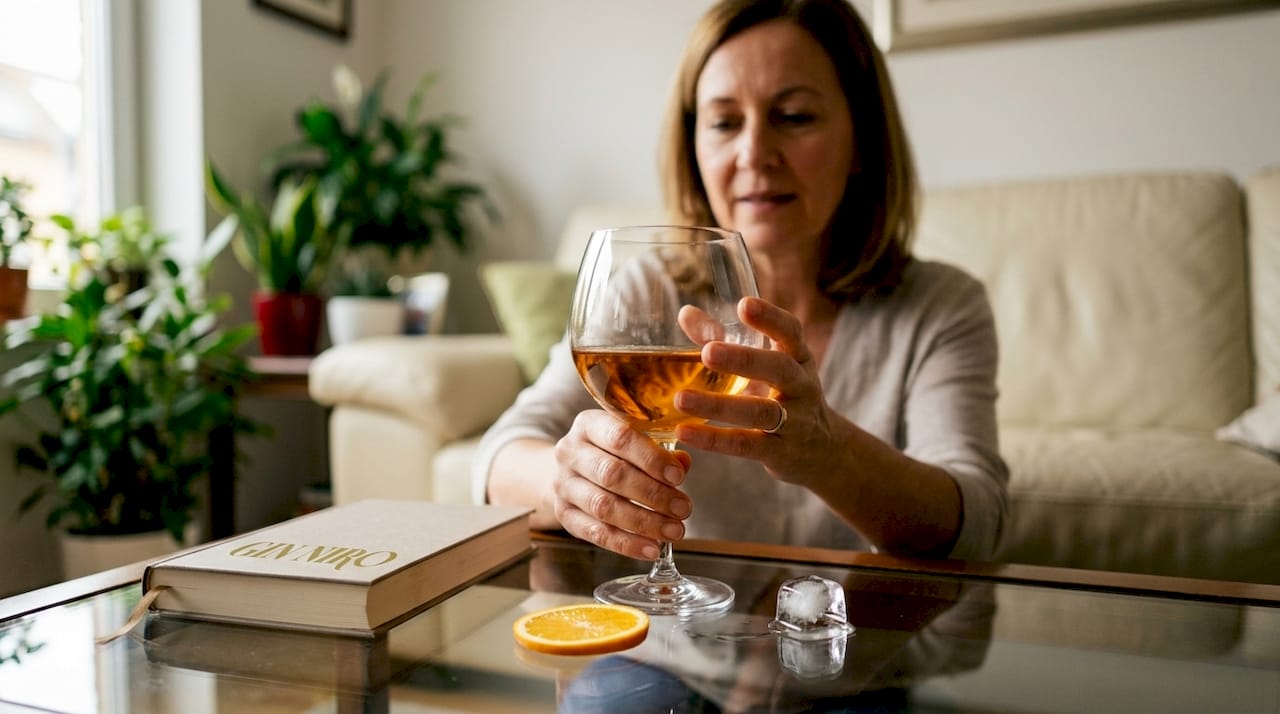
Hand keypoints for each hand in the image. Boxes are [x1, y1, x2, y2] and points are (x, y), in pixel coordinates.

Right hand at [552, 410, 692, 559]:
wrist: (572, 470)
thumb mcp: (634, 440)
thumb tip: (682, 463)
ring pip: (604, 506)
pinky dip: (626, 544)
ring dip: (644, 522)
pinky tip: (652, 549)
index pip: (620, 437)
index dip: (651, 458)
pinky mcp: (563, 514)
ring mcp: (563, 484)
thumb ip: (660, 450)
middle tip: (683, 508)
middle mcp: (570, 452)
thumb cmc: (614, 453)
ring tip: (674, 531)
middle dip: (653, 494)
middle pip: (612, 475)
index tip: (678, 476)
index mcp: (589, 424)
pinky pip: (596, 533)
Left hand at [674, 296, 839, 487]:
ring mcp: (796, 421)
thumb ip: (723, 339)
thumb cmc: (782, 396)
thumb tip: (685, 313)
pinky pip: (747, 444)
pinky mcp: (781, 452)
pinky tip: (685, 431)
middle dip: (744, 359)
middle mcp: (803, 386)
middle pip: (779, 368)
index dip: (770, 317)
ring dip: (719, 405)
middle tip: (708, 351)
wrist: (823, 450)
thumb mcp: (765, 367)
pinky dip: (715, 439)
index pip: (791, 332)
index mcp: (798, 358)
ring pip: (760, 411)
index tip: (744, 304)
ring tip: (681, 398)